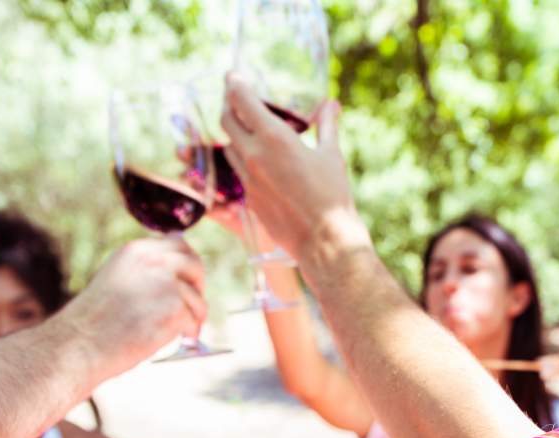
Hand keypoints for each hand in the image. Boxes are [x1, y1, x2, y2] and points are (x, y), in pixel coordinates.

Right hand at [62, 237, 206, 378]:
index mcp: (137, 251)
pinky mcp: (174, 309)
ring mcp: (166, 284)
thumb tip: (176, 275)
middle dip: (198, 288)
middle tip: (192, 309)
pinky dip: (187, 334)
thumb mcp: (118, 279)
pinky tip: (170, 340)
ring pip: (197, 299)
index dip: (188, 266)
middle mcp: (154, 261)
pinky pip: (194, 321)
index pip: (179, 245)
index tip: (188, 284)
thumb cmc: (94, 322)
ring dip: (192, 317)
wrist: (79, 345)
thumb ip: (145, 271)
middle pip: (195, 266)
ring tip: (176, 332)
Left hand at [220, 74, 370, 266]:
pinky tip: (257, 161)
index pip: (242, 100)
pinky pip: (238, 173)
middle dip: (229, 105)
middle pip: (226, 121)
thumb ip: (327, 125)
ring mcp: (248, 180)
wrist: (323, 241)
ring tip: (247, 129)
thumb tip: (330, 104)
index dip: (235, 84)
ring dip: (234, 134)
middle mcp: (254, 156)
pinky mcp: (249, 199)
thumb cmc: (332, 196)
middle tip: (237, 98)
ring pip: (228, 147)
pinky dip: (243, 160)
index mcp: (274, 138)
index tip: (234, 75)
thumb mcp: (331, 155)